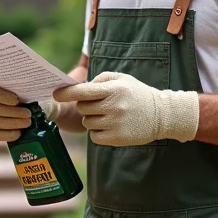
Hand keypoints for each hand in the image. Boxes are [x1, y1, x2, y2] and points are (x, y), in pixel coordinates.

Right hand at [0, 77, 58, 142]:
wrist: (21, 102)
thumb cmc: (22, 90)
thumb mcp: (25, 83)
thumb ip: (31, 83)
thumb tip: (51, 92)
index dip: (1, 96)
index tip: (17, 100)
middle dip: (11, 112)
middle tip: (28, 114)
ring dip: (11, 123)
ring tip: (27, 123)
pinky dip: (5, 135)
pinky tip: (18, 134)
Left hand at [53, 71, 199, 146]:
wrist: (162, 115)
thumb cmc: (138, 94)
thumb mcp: (123, 79)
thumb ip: (101, 79)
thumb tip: (81, 87)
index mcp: (113, 90)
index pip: (83, 91)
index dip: (66, 93)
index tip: (56, 94)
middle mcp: (113, 107)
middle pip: (83, 108)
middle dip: (87, 106)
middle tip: (101, 105)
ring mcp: (115, 124)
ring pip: (88, 123)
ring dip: (93, 119)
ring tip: (109, 115)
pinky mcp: (117, 139)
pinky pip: (94, 136)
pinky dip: (98, 132)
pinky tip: (111, 126)